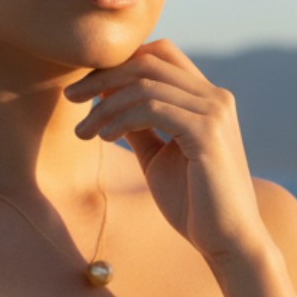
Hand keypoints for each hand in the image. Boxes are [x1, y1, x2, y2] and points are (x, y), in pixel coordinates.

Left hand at [64, 39, 267, 264]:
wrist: (227, 241)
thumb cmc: (192, 201)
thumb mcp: (155, 154)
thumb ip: (138, 123)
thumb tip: (107, 99)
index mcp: (205, 98)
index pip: (158, 55)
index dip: (117, 64)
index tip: (84, 88)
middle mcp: (215, 97)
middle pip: (147, 62)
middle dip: (102, 76)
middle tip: (69, 96)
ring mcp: (214, 112)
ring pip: (145, 86)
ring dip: (104, 106)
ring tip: (83, 131)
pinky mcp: (207, 132)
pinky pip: (151, 109)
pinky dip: (120, 120)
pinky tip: (104, 137)